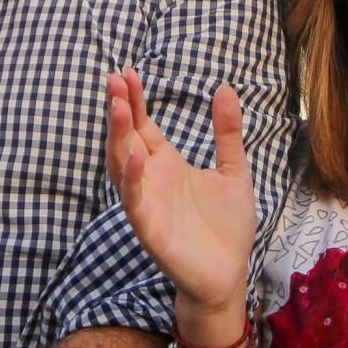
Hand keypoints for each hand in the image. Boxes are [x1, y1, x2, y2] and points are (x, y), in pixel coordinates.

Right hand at [105, 68, 253, 337]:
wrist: (230, 275)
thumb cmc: (227, 226)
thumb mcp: (234, 170)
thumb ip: (226, 132)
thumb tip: (225, 87)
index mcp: (167, 164)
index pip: (144, 126)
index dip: (135, 101)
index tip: (128, 72)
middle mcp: (151, 179)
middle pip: (127, 139)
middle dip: (120, 110)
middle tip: (114, 80)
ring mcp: (147, 203)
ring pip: (122, 165)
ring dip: (118, 137)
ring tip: (119, 107)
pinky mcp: (150, 229)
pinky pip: (135, 202)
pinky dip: (132, 179)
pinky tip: (137, 157)